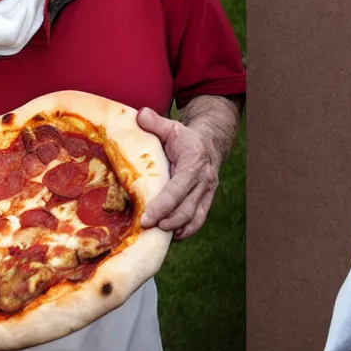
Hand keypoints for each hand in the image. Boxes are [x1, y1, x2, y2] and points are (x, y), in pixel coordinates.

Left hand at [136, 108, 222, 238]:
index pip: (178, 188)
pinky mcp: (206, 201)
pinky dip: (186, 230)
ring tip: (158, 234)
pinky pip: (198, 219)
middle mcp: (204, 180)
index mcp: (194, 162)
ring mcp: (207, 192)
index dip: (163, 205)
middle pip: (186, 208)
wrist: (210, 144)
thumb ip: (155, 122)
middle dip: (167, 221)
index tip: (147, 218)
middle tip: (146, 228)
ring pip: (194, 217)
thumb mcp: (171, 127)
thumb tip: (139, 115)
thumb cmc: (185, 138)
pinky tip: (171, 236)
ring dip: (176, 228)